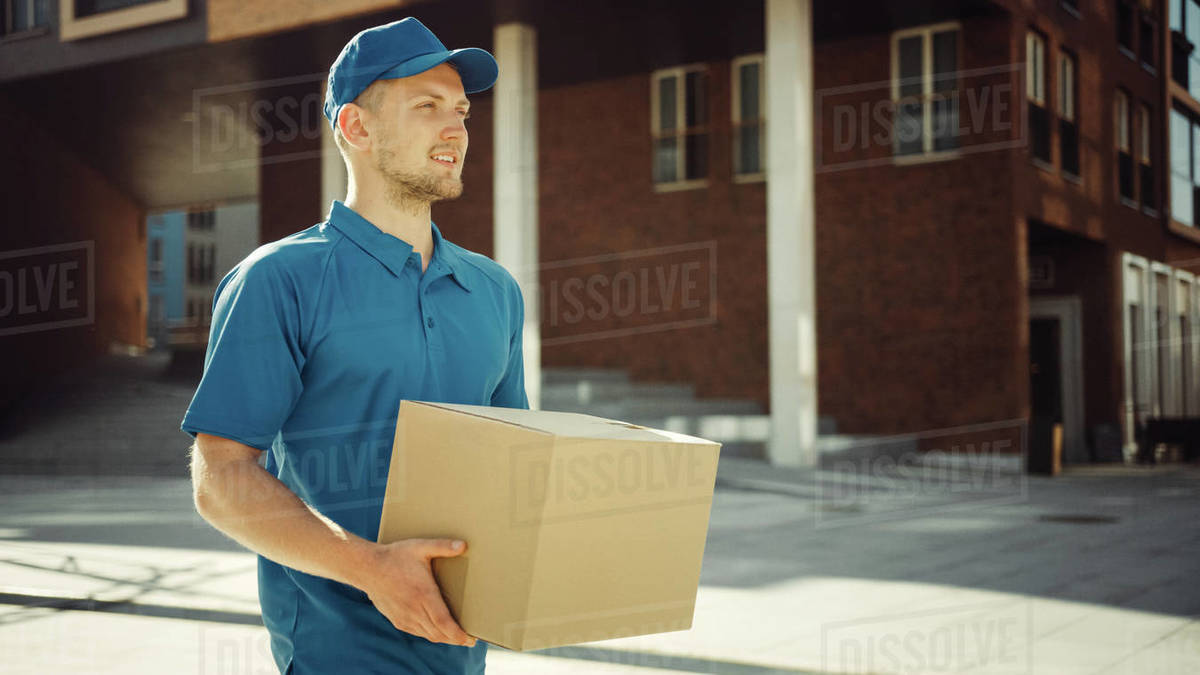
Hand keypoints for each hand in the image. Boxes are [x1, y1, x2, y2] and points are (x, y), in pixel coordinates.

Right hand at [360, 538, 475, 646]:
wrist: (367, 568)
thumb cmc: (395, 556)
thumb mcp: (420, 547)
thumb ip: (443, 546)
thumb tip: (463, 545)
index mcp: (423, 595)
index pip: (443, 623)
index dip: (458, 635)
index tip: (470, 639)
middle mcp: (414, 610)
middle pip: (439, 634)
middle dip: (456, 639)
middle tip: (470, 639)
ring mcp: (404, 617)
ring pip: (428, 635)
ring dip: (444, 638)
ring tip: (457, 636)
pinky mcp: (397, 620)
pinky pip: (417, 632)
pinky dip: (430, 634)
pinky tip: (437, 631)